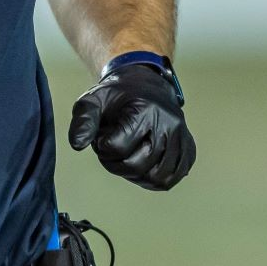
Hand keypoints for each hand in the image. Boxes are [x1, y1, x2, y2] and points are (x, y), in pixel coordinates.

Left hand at [69, 63, 194, 189]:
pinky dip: (153, 179)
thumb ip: (83, 120)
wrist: (145, 86)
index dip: (102, 147)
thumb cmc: (118, 95)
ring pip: (156, 177)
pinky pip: (170, 179)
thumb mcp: (94, 100)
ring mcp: (181, 138)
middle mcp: (168, 124)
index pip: (117, 147)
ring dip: (134, 174)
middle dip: (115, 164)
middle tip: (110, 151)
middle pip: (137, 165)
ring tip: (126, 157)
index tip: (102, 136)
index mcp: (145, 110)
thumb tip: (78, 145)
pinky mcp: (188, 150)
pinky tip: (141, 166)